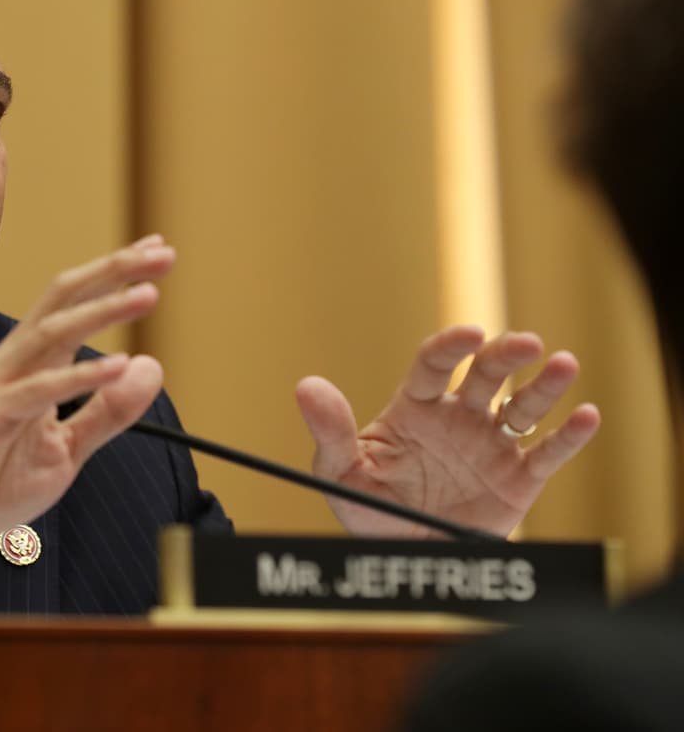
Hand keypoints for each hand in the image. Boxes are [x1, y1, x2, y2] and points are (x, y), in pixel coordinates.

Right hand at [0, 235, 174, 614]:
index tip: (157, 252)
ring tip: (148, 294)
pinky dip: (80, 376)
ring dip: (102, 310)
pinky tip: (119, 365)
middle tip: (162, 251)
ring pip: (52, 333)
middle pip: (63, 300)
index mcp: (28, 366)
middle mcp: (10, 365)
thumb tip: (151, 367)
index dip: (114, 276)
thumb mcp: (63, 452)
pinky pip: (38, 390)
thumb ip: (107, 412)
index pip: (73, 306)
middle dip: (113, 272)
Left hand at [295, 326, 600, 537]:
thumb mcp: (340, 474)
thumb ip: (329, 432)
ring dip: (544, 385)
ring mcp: (491, 444)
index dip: (452, 345)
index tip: (469, 333)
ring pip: (522, 405)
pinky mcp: (519, 479)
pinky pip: (547, 452)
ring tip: (562, 365)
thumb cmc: (369, 508)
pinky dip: (569, 435)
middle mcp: (459, 417)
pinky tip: (585, 416)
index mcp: (417, 407)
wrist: (404, 557)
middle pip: (486, 373)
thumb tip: (306, 387)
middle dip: (505, 354)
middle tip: (527, 344)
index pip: (435, 364)